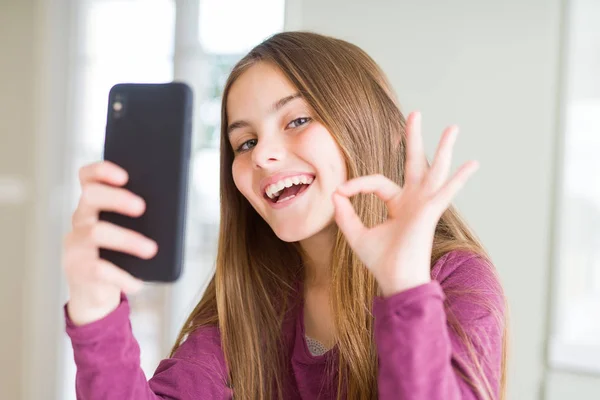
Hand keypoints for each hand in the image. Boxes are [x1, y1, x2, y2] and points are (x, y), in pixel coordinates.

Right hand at [63, 161, 157, 324]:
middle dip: (117, 198)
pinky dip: (122, 276)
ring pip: (97, 233)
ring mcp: (76, 245)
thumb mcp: (132, 231)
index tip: (126, 175)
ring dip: (128, 239)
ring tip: (152, 249)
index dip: (102, 171)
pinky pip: (99, 270)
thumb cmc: (121, 253)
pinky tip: (138, 282)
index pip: (88, 177)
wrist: (97, 291)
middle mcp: (81, 219)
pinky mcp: (78, 270)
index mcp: (94, 204)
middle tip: (142, 207)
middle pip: (90, 197)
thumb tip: (175, 206)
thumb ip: (145, 216)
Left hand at [332, 112, 478, 296]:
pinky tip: (473, 163)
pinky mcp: (430, 213)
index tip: (340, 192)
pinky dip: (459, 179)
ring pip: (435, 170)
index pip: (377, 182)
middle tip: (416, 114)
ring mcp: (424, 205)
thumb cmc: (380, 262)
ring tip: (453, 127)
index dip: (357, 184)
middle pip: (414, 163)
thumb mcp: (356, 234)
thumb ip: (345, 213)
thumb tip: (336, 192)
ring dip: (444, 149)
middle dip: (414, 138)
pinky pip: (446, 192)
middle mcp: (413, 201)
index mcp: (397, 204)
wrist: (395, 282)